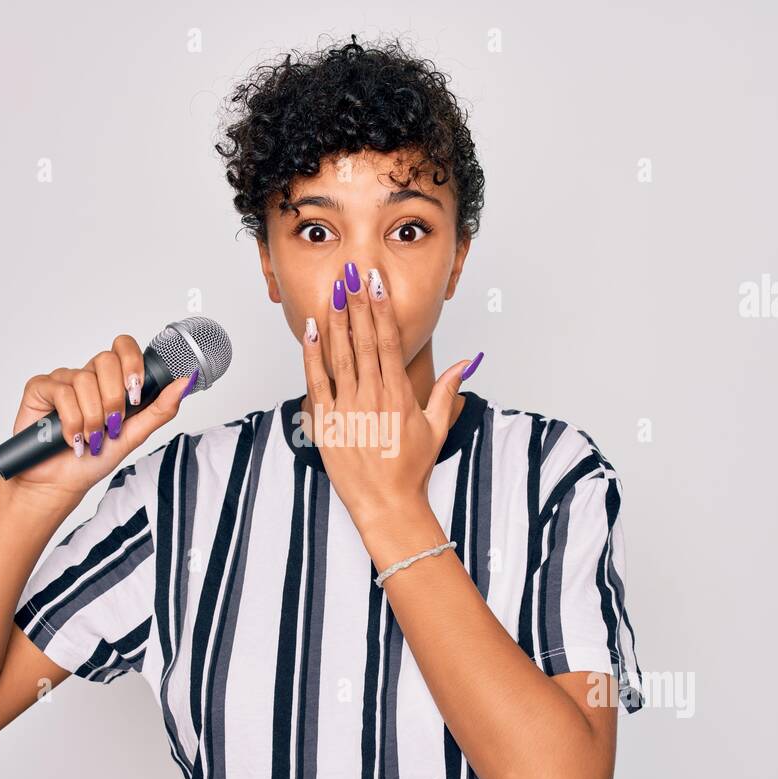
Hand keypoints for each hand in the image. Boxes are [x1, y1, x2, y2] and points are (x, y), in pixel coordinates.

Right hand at [8, 333, 195, 503]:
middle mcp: (87, 376)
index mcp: (111, 380)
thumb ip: (161, 408)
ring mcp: (63, 380)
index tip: (135, 395)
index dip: (132, 364)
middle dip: (113, 399)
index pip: (124, 347)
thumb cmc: (96, 458)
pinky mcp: (40, 388)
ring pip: (83, 380)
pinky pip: (61, 391)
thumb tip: (186, 382)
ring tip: (90, 439)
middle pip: (105, 360)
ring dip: (92, 418)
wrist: (62, 482)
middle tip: (112, 425)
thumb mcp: (135, 434)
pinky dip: (70, 421)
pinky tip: (71, 438)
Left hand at [298, 261, 478, 525]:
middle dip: (357, 303)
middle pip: (364, 340)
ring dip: (336, 320)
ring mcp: (347, 408)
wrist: (387, 504)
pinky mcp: (327, 422)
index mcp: (399, 395)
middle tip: (352, 273)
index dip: (381, 308)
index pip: (389, 341)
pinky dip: (313, 354)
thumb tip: (466, 362)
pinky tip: (311, 330)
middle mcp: (372, 397)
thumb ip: (447, 390)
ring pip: (340, 354)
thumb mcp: (437, 428)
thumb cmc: (411, 469)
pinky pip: (317, 381)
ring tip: (333, 290)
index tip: (376, 283)